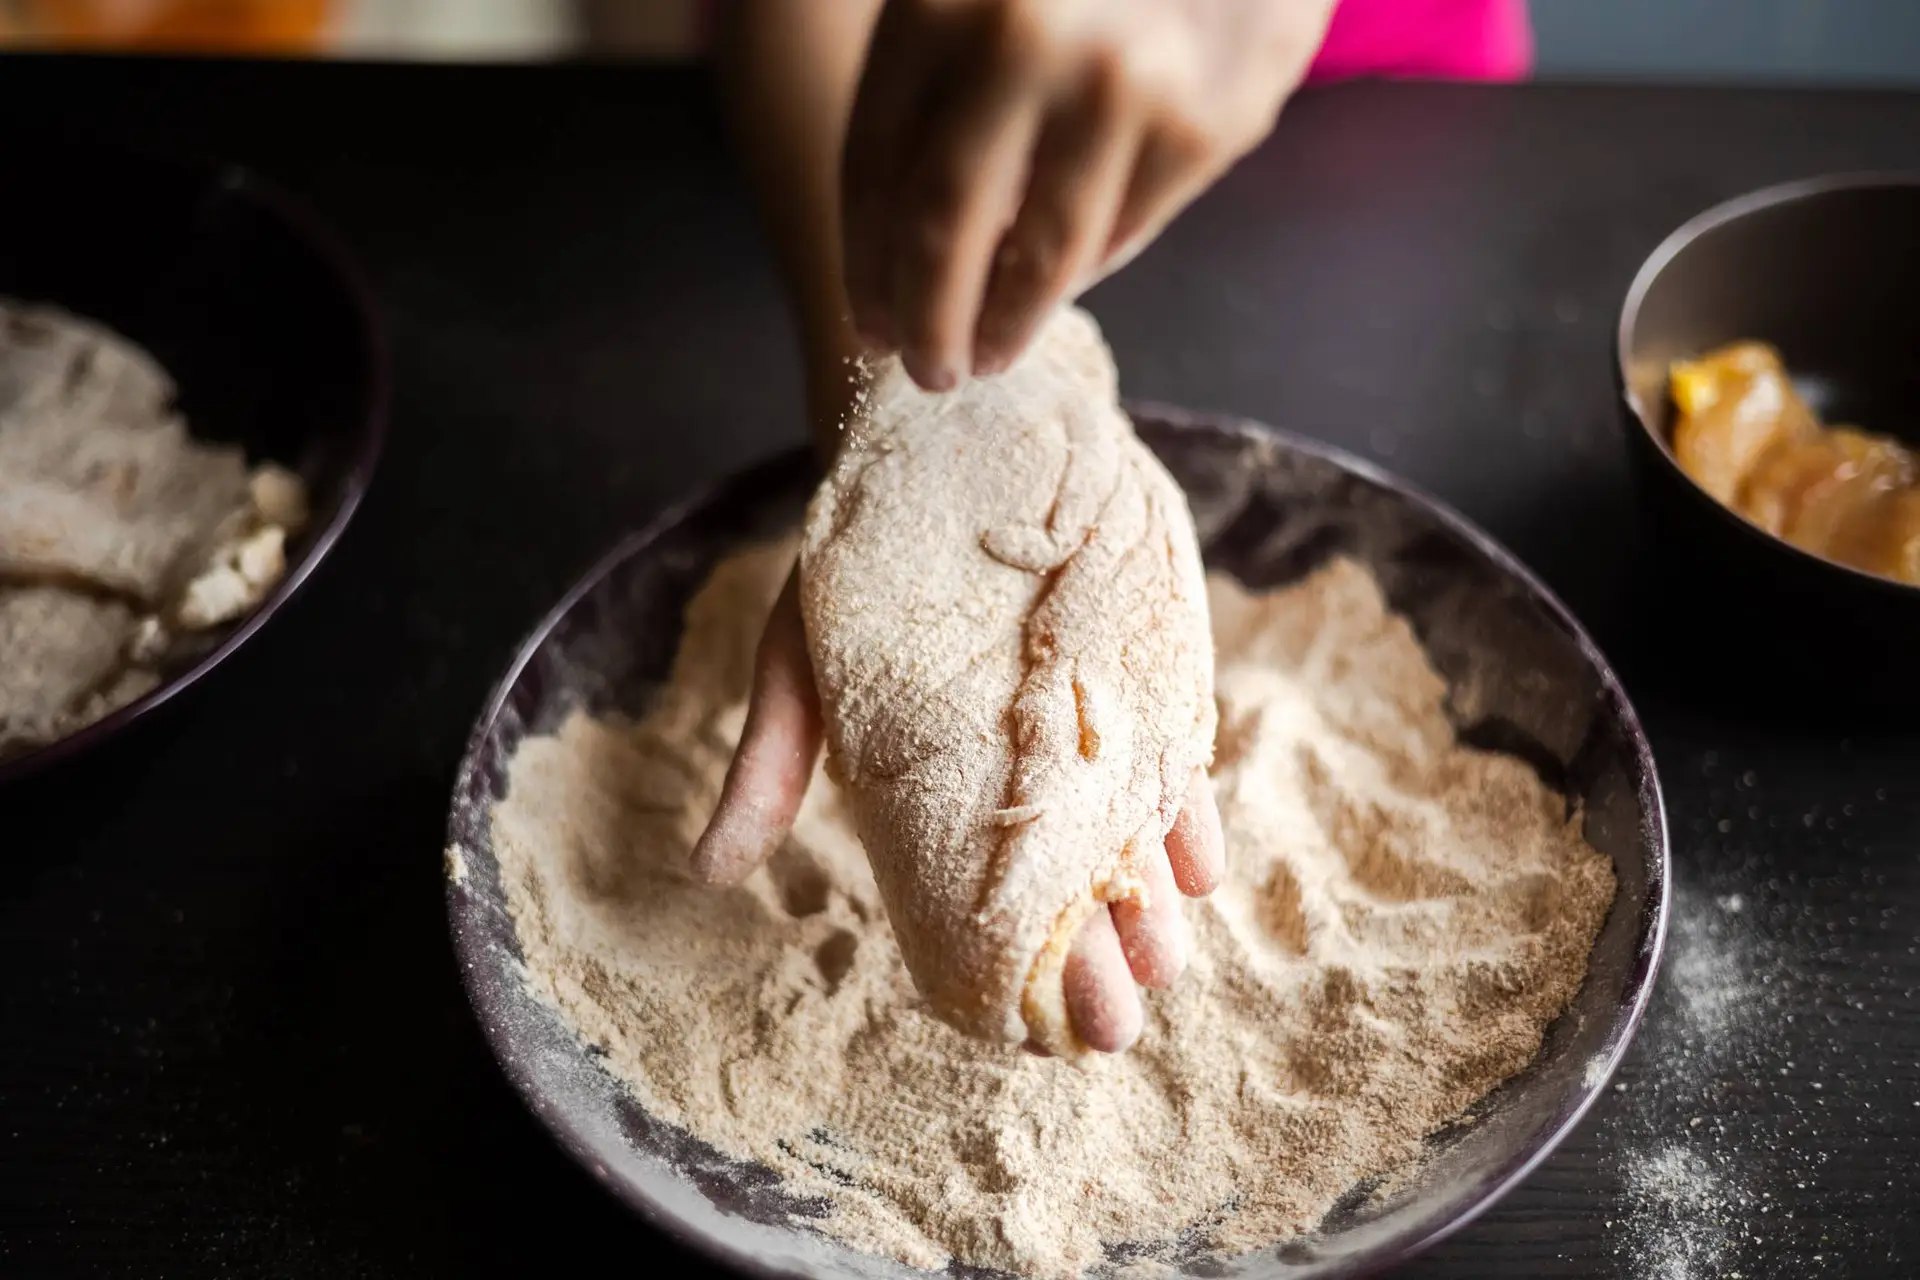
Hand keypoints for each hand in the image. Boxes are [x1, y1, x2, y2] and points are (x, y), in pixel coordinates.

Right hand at [689, 565, 1225, 1053]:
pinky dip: (1188, 825)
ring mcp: (1092, 742)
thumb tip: (705, 871)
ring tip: (1155, 955)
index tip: (1027, 1030)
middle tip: (1110, 1019)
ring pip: (1133, 856)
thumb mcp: (801, 658)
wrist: (966, 437)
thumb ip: (772, 761)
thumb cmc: (866, 563)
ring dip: (1151, 915)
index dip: (1008, 979)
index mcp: (942, 801)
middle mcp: (1021, 787)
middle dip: (1096, 968)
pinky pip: (1179, 776)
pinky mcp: (1151, 691)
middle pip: (1072, 904)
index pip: (980, 917)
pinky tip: (1190, 865)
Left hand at [840, 0, 1333, 389]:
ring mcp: (1120, 89)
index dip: (866, 264)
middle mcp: (1021, 43)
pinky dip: (1087, 268)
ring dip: (1006, 325)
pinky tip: (1065, 278)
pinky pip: (1125, 233)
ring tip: (987, 353)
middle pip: (943, 231)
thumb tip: (896, 246)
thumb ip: (928, 75)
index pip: (873, 168)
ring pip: (1042, 258)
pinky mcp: (1206, 126)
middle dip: (927, 322)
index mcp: (940, 0)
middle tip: (926, 370)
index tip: (868, 325)